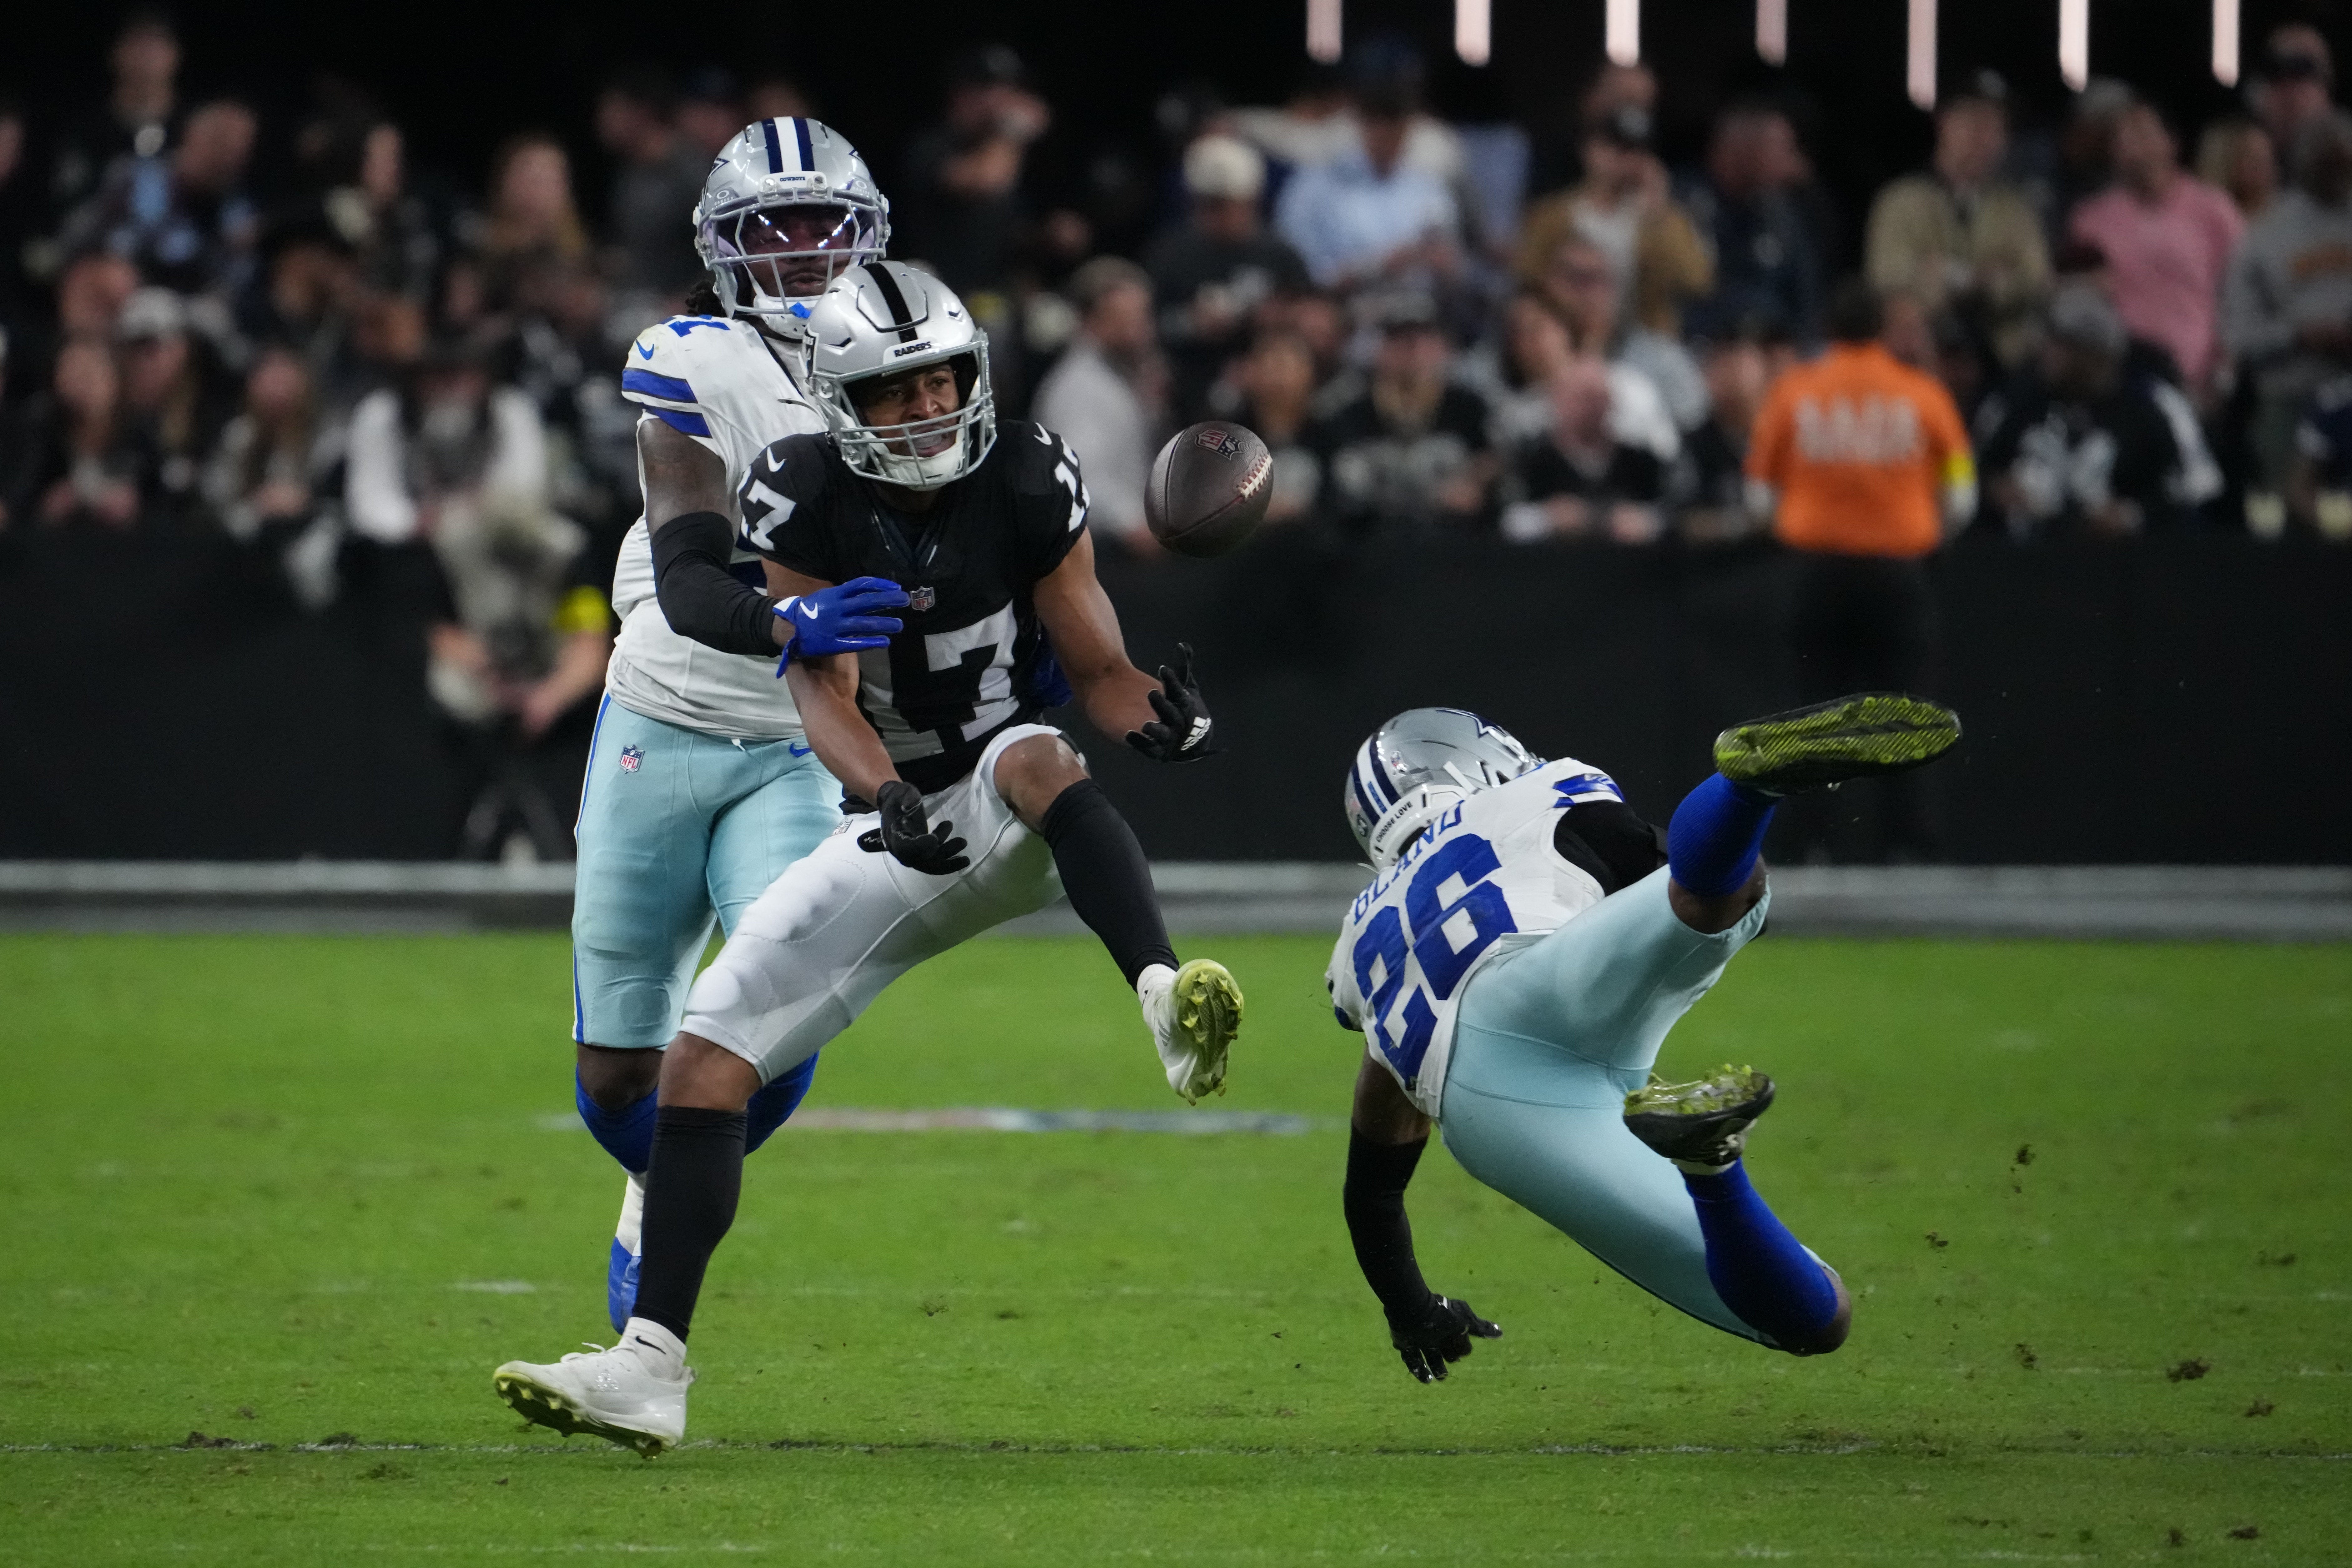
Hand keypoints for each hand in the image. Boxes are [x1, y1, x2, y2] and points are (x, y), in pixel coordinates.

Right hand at [775, 576, 908, 669]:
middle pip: (867, 602)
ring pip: (865, 623)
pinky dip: (872, 641)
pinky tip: (885, 642)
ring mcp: (834, 626)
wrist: (786, 628)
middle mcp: (836, 608)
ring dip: (885, 623)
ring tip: (900, 625)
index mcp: (834, 594)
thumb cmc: (809, 611)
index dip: (881, 585)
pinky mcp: (832, 644)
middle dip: (888, 600)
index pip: (861, 585)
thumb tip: (868, 592)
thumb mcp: (825, 596)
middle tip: (905, 601)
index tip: (896, 588)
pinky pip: (856, 643)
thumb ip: (844, 595)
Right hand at [855, 779, 969, 874]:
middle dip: (943, 855)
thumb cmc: (898, 798)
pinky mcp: (922, 852)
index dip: (921, 846)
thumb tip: (909, 805)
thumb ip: (906, 797)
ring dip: (949, 863)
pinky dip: (948, 861)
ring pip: (931, 865)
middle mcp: (902, 850)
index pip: (906, 848)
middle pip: (922, 861)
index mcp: (894, 837)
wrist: (895, 804)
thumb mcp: (900, 792)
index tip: (935, 838)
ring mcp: (913, 853)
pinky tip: (961, 856)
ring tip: (966, 858)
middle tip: (962, 842)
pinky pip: (934, 861)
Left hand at [1125, 643, 1216, 762]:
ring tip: (1145, 724)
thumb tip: (1183, 646)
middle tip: (1151, 692)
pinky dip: (1139, 743)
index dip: (1172, 681)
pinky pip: (1149, 749)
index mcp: (1186, 706)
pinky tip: (1127, 735)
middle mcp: (1179, 723)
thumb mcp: (1186, 689)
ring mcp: (1170, 739)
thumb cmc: (1186, 709)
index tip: (1162, 669)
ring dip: (1155, 730)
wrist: (1193, 740)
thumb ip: (1182, 669)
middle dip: (1163, 704)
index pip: (1180, 693)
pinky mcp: (1159, 751)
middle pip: (1172, 715)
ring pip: (1163, 735)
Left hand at [1390, 1294, 1501, 1382]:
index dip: (1461, 1350)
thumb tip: (1500, 1332)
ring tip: (1438, 1379)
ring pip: (1426, 1357)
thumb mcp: (1465, 1321)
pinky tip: (1426, 1380)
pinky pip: (1410, 1359)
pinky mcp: (1404, 1342)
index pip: (1457, 1342)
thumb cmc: (1442, 1315)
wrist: (1413, 1310)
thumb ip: (1481, 1328)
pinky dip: (1418, 1370)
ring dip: (1433, 1369)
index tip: (1461, 1354)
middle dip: (1448, 1359)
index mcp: (1448, 1326)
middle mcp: (1433, 1333)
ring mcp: (1418, 1338)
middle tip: (1448, 1370)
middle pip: (1442, 1351)